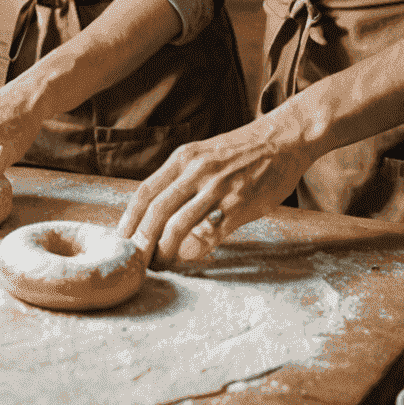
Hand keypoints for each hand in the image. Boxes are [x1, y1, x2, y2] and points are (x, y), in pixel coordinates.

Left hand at [117, 119, 313, 266]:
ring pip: (180, 224)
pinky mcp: (241, 204)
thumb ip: (181, 179)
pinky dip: (197, 250)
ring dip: (166, 250)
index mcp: (182, 158)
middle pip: (157, 210)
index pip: (145, 191)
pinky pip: (212, 233)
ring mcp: (219, 188)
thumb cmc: (240, 151)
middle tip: (136, 260)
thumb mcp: (202, 154)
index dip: (130, 218)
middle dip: (142, 240)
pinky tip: (191, 257)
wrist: (281, 140)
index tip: (121, 239)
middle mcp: (196, 171)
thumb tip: (157, 210)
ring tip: (161, 264)